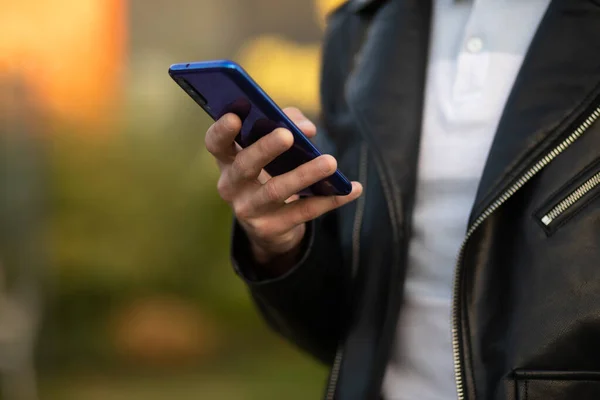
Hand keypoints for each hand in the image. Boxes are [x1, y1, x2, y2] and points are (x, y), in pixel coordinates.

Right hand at [205, 107, 362, 269]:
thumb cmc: (271, 172)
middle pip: (245, 165)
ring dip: (305, 175)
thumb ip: (288, 125)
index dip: (222, 131)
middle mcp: (231, 186)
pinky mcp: (270, 229)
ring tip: (330, 162)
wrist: (270, 226)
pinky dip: (330, 199)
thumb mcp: (274, 148)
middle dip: (265, 149)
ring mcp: (248, 210)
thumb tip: (307, 130)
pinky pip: (303, 212)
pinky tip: (352, 189)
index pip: (215, 143)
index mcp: (227, 160)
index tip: (235, 117)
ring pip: (276, 191)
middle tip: (287, 136)